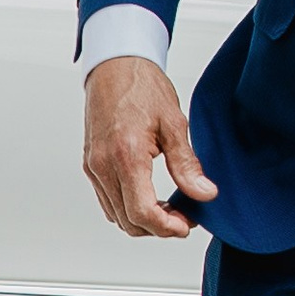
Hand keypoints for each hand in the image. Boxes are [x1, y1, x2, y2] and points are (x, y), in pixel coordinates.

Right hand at [84, 55, 217, 239]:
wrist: (115, 66)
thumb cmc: (142, 87)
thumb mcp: (174, 123)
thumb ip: (187, 164)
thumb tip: (203, 193)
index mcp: (126, 155)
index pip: (141, 212)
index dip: (166, 228)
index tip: (186, 226)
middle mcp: (103, 165)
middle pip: (128, 221)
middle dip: (158, 228)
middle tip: (184, 218)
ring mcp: (93, 167)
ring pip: (116, 216)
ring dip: (143, 220)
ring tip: (169, 209)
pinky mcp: (90, 165)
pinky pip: (108, 201)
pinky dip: (128, 208)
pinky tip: (150, 197)